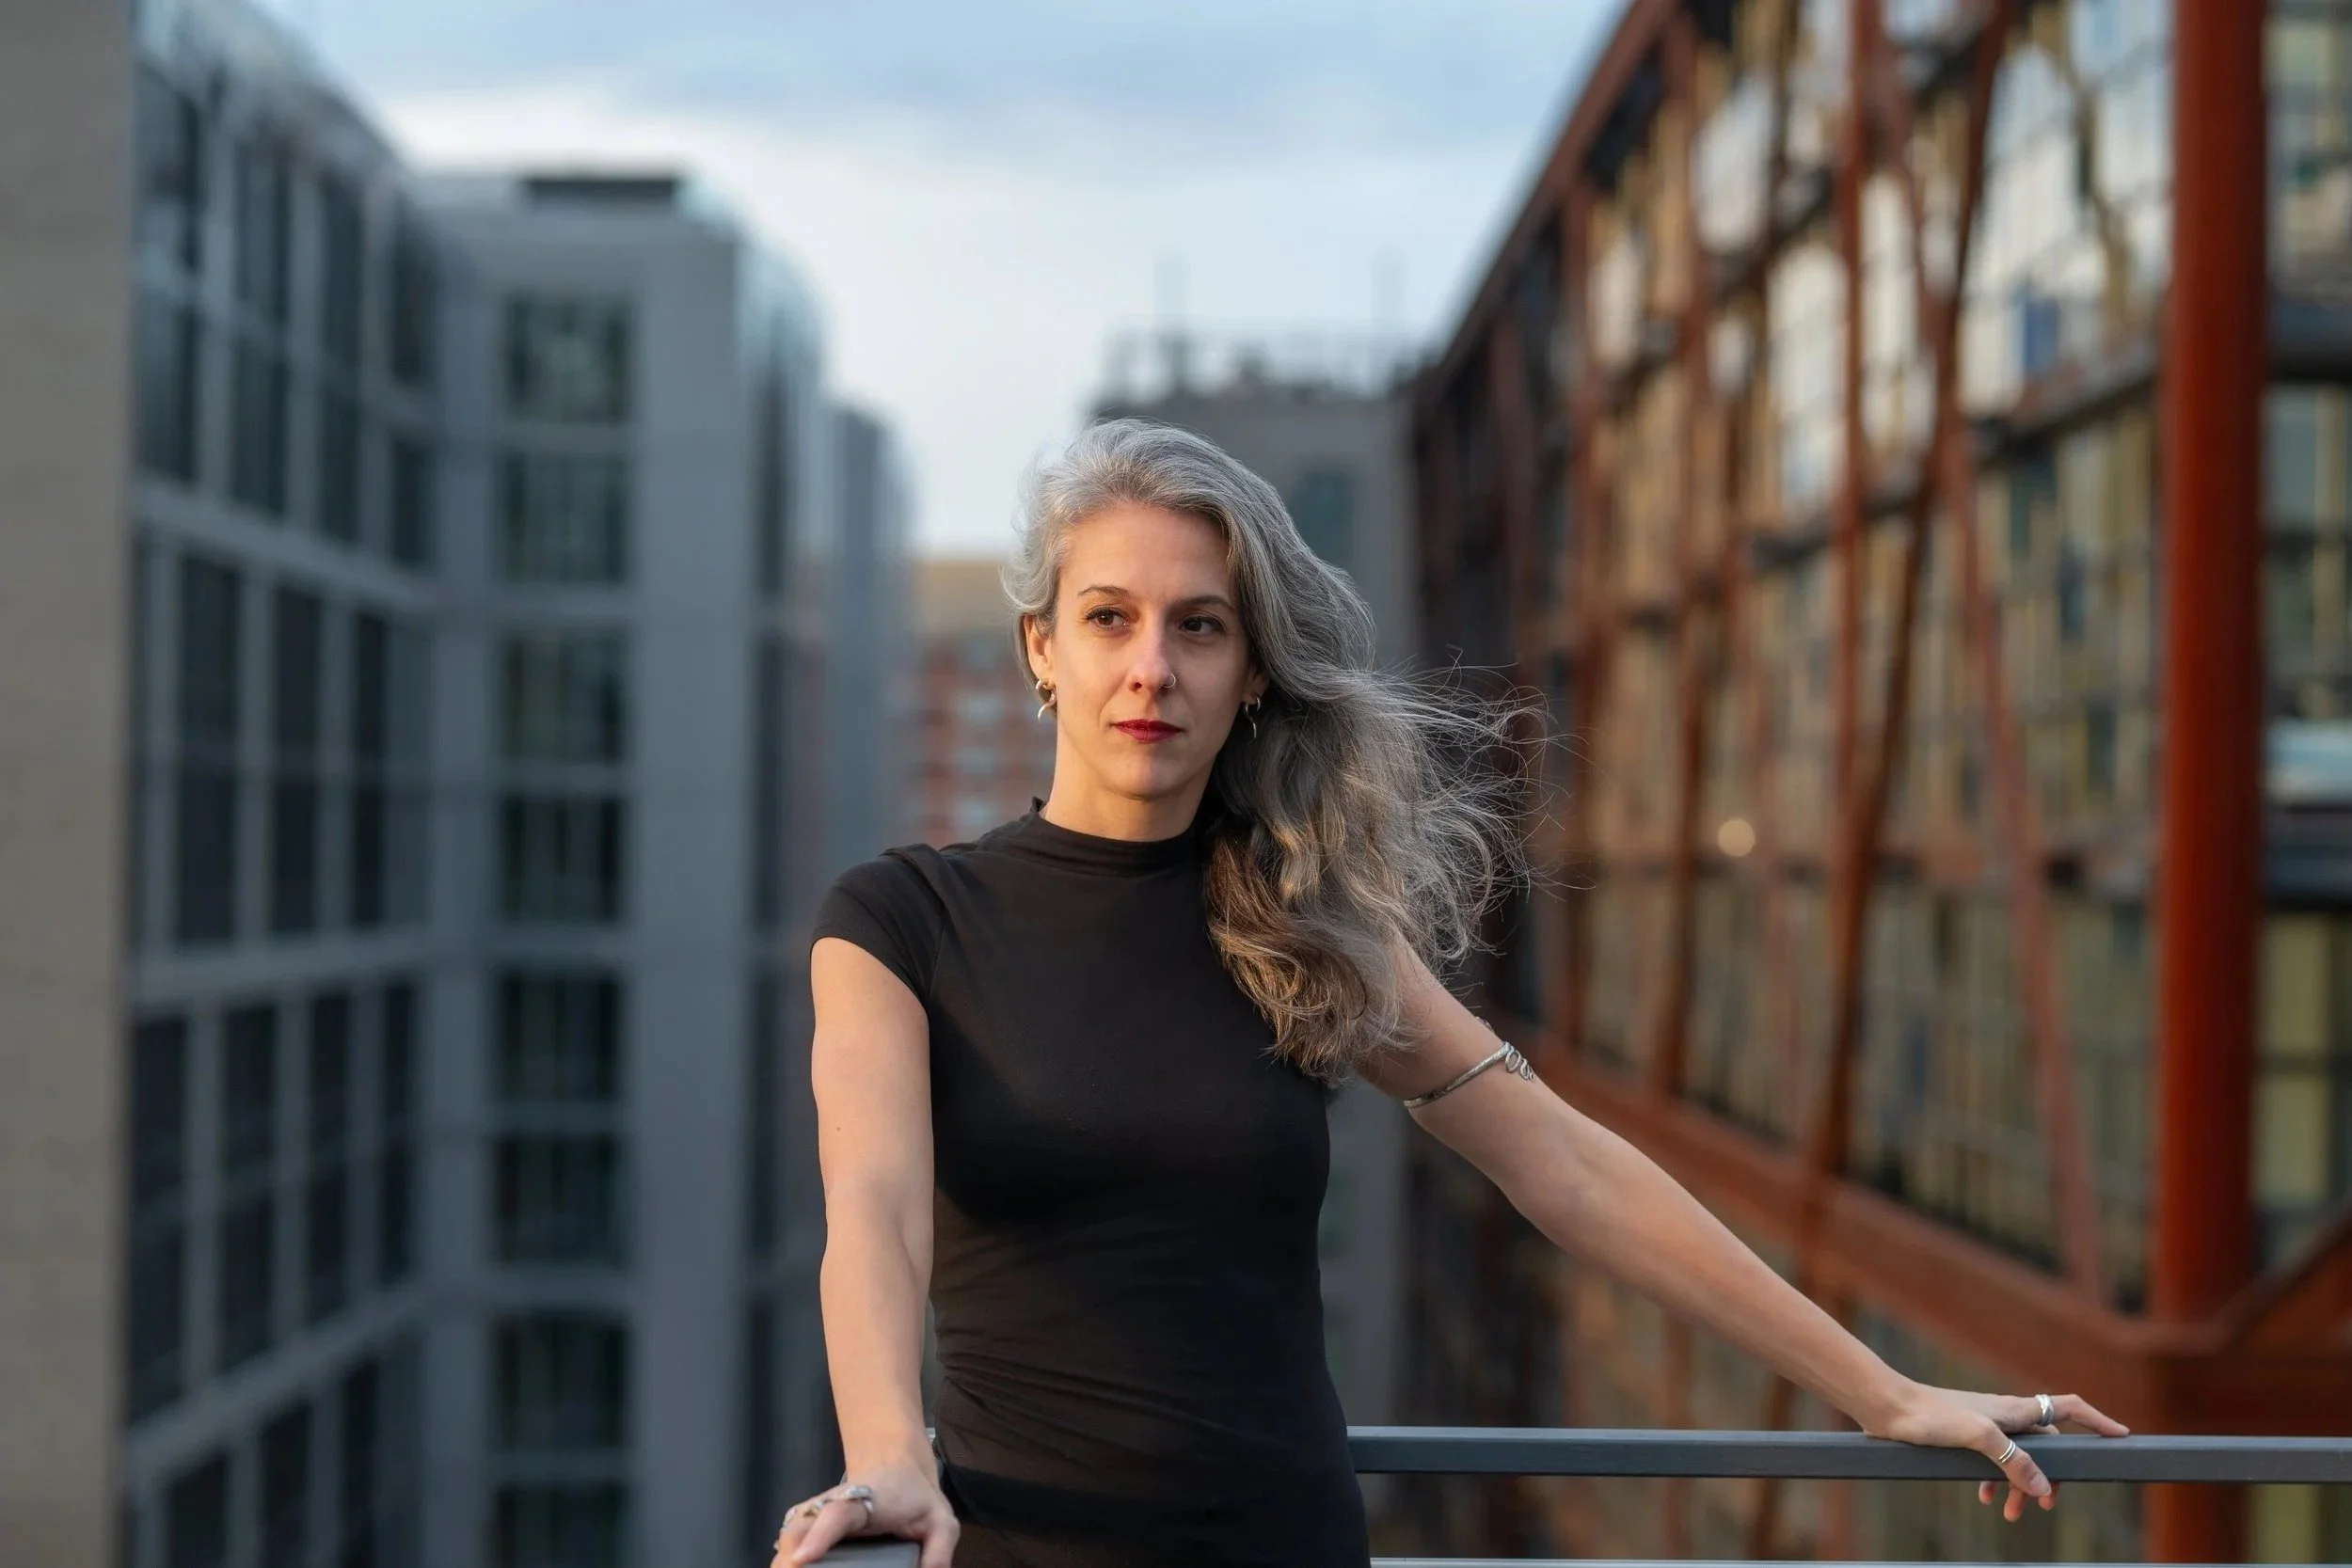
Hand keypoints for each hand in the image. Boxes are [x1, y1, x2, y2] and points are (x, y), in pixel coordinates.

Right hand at [772, 1453, 958, 1567]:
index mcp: (865, 1500)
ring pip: (789, 1534)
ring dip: (785, 1560)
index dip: (820, 1536)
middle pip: (800, 1526)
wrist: (895, 1466)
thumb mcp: (940, 1520)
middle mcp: (832, 1503)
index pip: (838, 1514)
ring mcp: (817, 1512)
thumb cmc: (915, 1496)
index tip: (804, 1558)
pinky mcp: (808, 1523)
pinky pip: (789, 1541)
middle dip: (791, 1557)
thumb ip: (939, 1549)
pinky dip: (786, 1559)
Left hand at [1863, 1380, 2130, 1522]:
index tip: (2121, 1436)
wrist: (1888, 1407)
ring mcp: (1986, 1424)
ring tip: (2011, 1514)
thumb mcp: (1977, 1437)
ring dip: (2020, 1485)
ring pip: (2019, 1457)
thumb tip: (2042, 1485)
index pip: (2068, 1408)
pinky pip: (1994, 1461)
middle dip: (2051, 1476)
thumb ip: (2012, 1459)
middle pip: (2046, 1444)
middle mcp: (2005, 1414)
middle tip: (2047, 1505)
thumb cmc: (1930, 1415)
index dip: (2098, 1420)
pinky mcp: (1966, 1435)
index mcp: (2014, 1409)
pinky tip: (1986, 1498)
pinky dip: (1997, 1480)